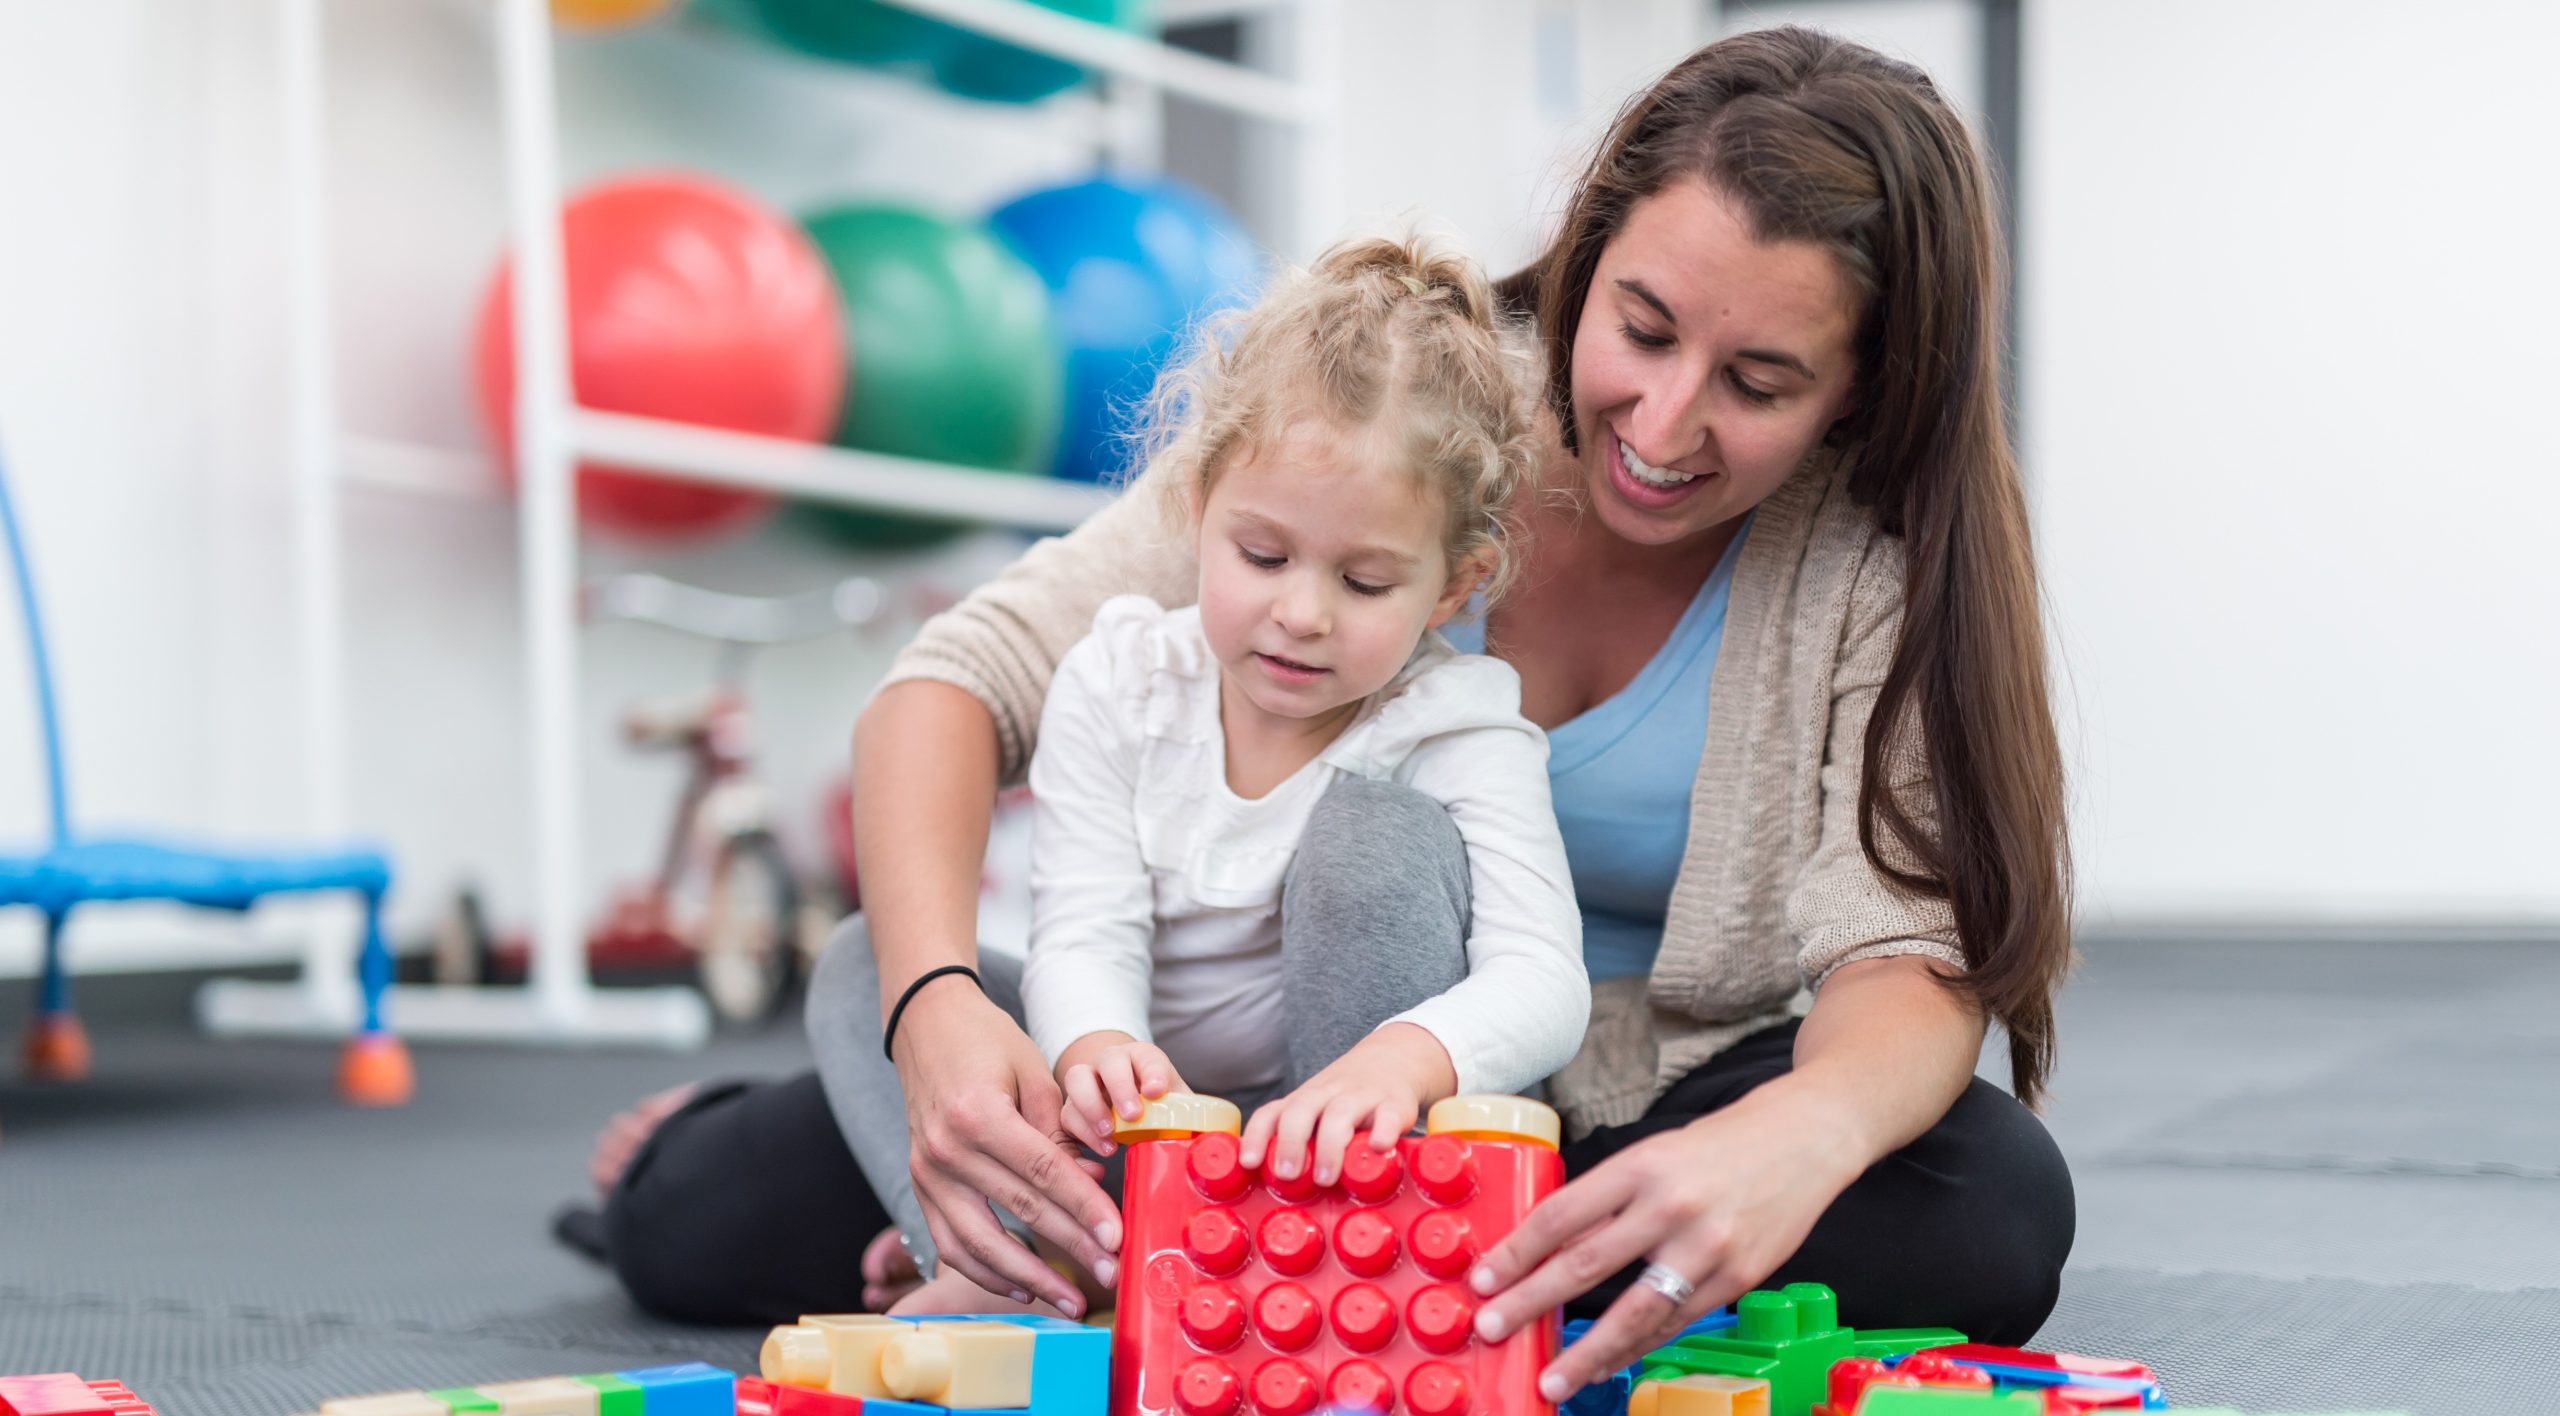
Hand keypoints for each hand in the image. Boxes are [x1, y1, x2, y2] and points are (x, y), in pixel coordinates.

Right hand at [892, 979, 1122, 1316]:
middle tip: (1110, 1274)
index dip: (1084, 1210)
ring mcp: (927, 1173)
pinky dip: (986, 1270)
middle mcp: (947, 1151)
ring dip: (1028, 1278)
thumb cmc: (985, 1041)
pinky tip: (1022, 1284)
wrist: (925, 1027)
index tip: (1117, 1238)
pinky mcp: (920, 1186)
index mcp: (978, 1115)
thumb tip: (1092, 1180)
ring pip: (980, 1244)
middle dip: (1071, 1248)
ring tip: (1069, 1298)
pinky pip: (951, 1243)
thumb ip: (1059, 1129)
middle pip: (1021, 1212)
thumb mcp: (1032, 1071)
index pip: (1044, 1174)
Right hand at [1055, 1032, 1187, 1156]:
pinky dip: (1081, 1133)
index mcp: (1143, 1058)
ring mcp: (1088, 1081)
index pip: (1147, 1057)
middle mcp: (1112, 1063)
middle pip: (1108, 1061)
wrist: (1128, 1103)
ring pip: (1077, 1080)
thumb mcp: (1177, 1105)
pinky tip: (1102, 1150)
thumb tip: (1213, 1146)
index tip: (1157, 1092)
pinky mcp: (1072, 1107)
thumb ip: (1192, 1119)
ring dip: (1091, 1107)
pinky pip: (1067, 1115)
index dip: (1152, 1072)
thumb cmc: (1158, 1105)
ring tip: (1110, 1135)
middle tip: (1132, 1115)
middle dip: (1120, 1087)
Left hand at [1240, 1023, 1454, 1186]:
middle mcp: (1328, 1094)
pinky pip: (1388, 1116)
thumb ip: (1300, 1139)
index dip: (1257, 1136)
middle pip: (1301, 1110)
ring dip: (1329, 1147)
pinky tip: (1379, 1148)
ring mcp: (1361, 1097)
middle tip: (1288, 1175)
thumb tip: (1275, 1188)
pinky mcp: (1394, 1104)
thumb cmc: (1347, 1098)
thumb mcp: (1318, 1110)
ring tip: (1326, 1179)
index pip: (1272, 1112)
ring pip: (1340, 1114)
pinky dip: (1383, 1131)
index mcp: (1305, 1099)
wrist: (1395, 1057)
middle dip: (1290, 1143)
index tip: (1249, 1163)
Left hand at [1465, 1084, 1863, 1400]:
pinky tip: (1609, 1363)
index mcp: (1639, 1166)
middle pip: (1584, 1264)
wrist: (1803, 1138)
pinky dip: (1637, 1347)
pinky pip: (1676, 1323)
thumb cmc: (1718, 1146)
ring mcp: (1708, 1246)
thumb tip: (1553, 1248)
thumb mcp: (1655, 1154)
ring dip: (1586, 1351)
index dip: (1516, 1253)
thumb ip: (1610, 1198)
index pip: (1561, 1215)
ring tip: (1552, 1378)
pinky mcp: (1739, 1278)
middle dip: (1530, 1303)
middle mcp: (1670, 1206)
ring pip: (1634, 1311)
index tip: (1483, 1280)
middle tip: (1492, 1328)